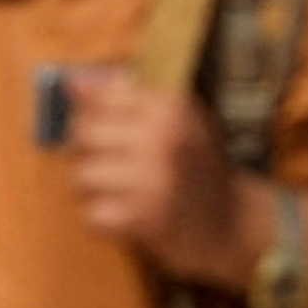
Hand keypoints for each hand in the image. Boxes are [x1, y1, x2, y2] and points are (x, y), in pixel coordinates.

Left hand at [61, 70, 263, 285]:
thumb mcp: (177, 122)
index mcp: (171, 108)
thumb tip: (71, 83)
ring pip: (81, 176)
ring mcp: (153, 179)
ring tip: (124, 193)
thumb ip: (126, 99)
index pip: (99, 99)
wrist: (236, 224)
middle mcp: (162, 138)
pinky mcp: (145, 218)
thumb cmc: (198, 169)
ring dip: (95, 190)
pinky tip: (128, 216)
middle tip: (118, 167)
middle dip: (90, 153)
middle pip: (82, 135)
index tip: (118, 135)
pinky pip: (91, 214)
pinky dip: (104, 221)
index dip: (98, 118)